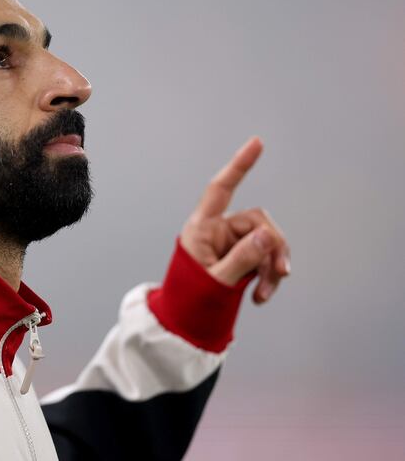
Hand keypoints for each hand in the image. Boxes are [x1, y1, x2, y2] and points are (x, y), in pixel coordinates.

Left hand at [180, 137, 290, 303]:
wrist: (185, 322)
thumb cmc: (190, 299)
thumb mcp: (216, 281)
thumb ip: (242, 259)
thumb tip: (269, 235)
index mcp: (202, 228)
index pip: (220, 190)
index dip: (238, 166)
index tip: (257, 143)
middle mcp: (218, 231)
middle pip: (259, 222)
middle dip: (273, 248)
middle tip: (280, 274)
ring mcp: (231, 244)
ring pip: (267, 242)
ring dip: (273, 267)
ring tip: (265, 294)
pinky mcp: (242, 259)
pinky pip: (266, 258)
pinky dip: (269, 276)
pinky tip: (261, 296)